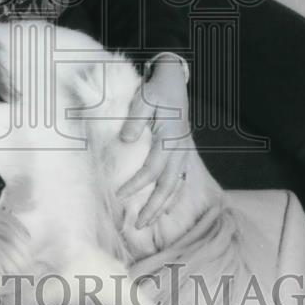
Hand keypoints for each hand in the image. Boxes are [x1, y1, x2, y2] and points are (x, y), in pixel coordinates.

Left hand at [117, 54, 194, 228]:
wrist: (173, 79)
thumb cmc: (156, 89)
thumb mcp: (144, 98)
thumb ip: (135, 119)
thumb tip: (125, 140)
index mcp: (170, 137)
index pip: (152, 169)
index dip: (137, 185)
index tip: (120, 195)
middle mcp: (180, 148)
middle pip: (168, 186)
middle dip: (154, 207)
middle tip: (138, 225)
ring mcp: (184, 151)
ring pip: (176, 185)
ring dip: (163, 205)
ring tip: (148, 221)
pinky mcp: (183, 150)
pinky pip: (180, 178)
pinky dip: (172, 195)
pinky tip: (164, 207)